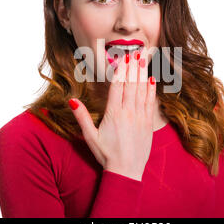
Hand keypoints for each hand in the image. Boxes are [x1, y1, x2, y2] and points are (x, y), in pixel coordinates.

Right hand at [68, 47, 155, 180]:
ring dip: (142, 74)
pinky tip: (151, 80)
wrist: (126, 171)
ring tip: (143, 60)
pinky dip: (150, 90)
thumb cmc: (106, 154)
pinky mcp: (148, 124)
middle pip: (131, 85)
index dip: (120, 71)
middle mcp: (128, 113)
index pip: (117, 87)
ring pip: (142, 91)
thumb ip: (82, 117)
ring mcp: (140, 118)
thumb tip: (72, 101)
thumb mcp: (90, 136)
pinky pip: (150, 103)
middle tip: (135, 52)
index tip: (122, 58)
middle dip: (133, 67)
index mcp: (113, 114)